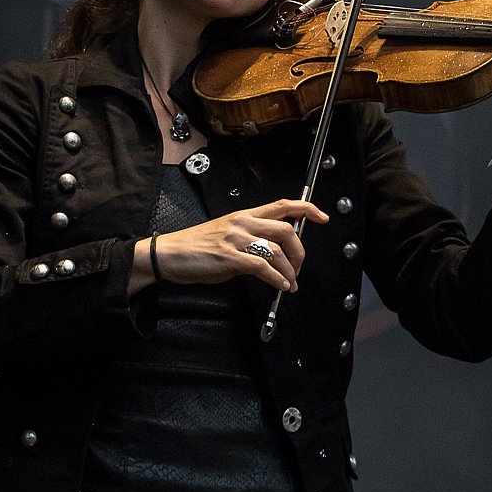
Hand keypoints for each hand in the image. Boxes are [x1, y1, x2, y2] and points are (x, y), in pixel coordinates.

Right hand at [129, 198, 328, 295]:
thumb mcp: (227, 237)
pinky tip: (280, 286)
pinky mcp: (229, 257)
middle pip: (286, 229)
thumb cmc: (196, 248)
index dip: (306, 209)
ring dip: (290, 271)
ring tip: (290, 283)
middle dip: (300, 251)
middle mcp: (243, 223)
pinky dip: (276, 279)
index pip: (282, 205)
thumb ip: (251, 242)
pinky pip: (262, 267)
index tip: (322, 216)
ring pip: (277, 250)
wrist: (169, 255)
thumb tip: (272, 256)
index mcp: (244, 215)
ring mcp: (236, 239)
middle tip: (299, 267)